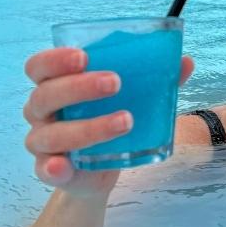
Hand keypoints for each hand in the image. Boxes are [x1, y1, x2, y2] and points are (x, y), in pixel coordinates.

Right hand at [23, 47, 194, 198]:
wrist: (101, 168)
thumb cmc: (110, 118)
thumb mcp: (133, 98)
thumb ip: (156, 79)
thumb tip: (185, 62)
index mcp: (56, 85)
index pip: (40, 67)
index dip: (55, 59)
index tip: (84, 56)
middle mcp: (42, 111)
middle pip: (45, 96)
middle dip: (78, 87)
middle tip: (115, 83)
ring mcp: (43, 141)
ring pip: (51, 134)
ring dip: (88, 127)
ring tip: (125, 121)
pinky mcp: (51, 169)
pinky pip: (44, 169)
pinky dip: (53, 168)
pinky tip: (65, 165)